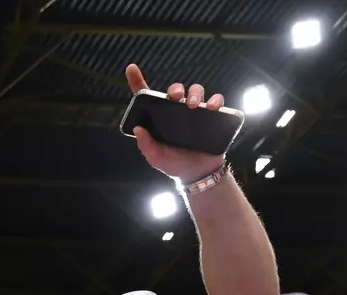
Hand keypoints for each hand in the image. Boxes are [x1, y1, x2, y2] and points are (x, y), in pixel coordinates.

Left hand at [125, 65, 226, 182]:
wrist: (197, 173)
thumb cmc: (173, 164)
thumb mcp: (156, 157)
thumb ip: (146, 145)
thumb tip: (138, 128)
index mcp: (158, 118)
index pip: (146, 96)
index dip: (137, 80)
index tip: (131, 68)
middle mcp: (176, 111)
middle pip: (176, 90)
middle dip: (176, 89)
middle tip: (176, 97)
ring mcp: (194, 112)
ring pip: (196, 91)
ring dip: (195, 93)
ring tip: (194, 105)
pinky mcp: (212, 117)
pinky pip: (216, 102)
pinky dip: (215, 100)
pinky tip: (212, 107)